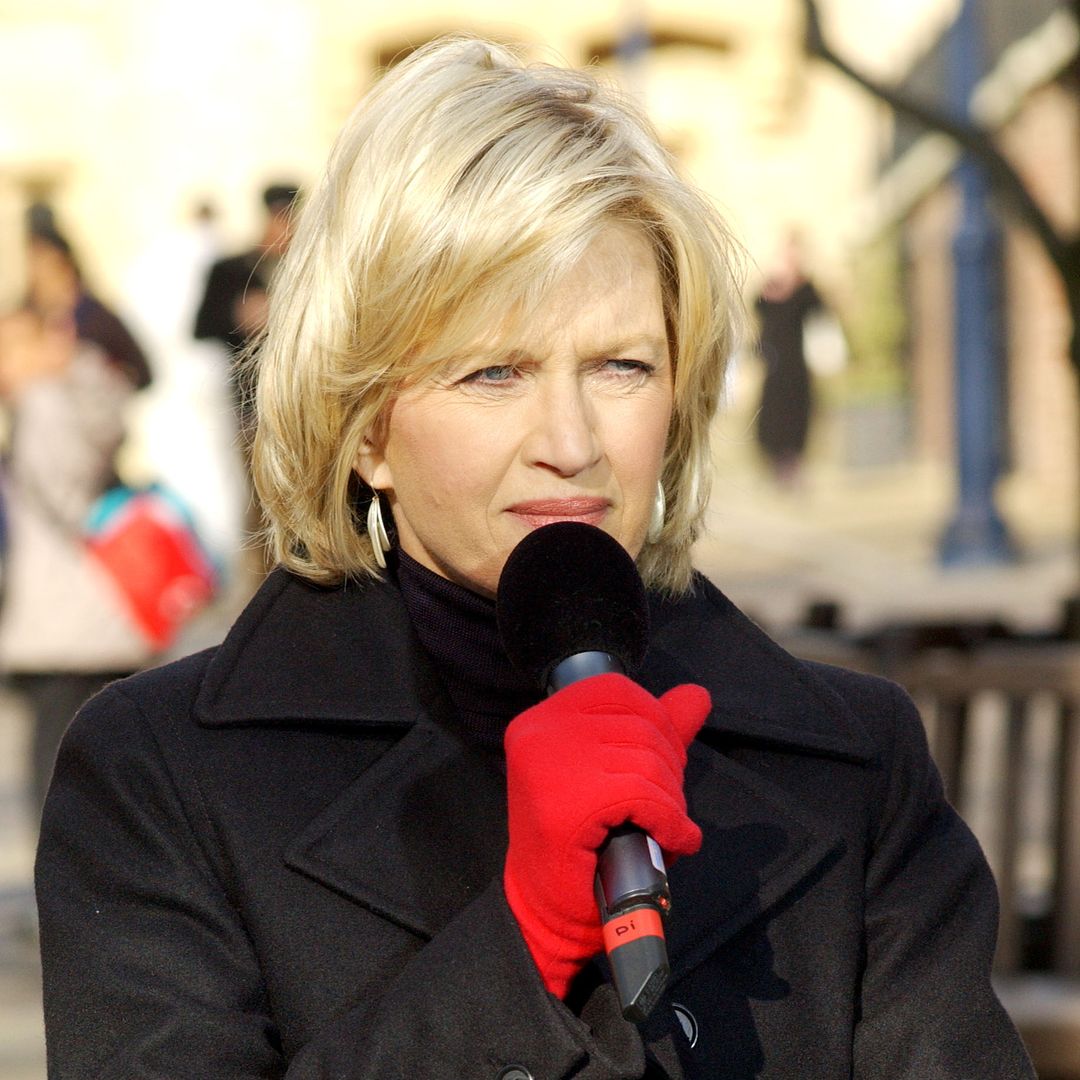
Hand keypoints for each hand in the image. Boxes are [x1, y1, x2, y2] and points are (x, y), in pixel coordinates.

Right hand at [503, 673, 709, 997]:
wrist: (546, 910)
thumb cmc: (579, 844)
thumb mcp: (615, 770)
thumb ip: (653, 729)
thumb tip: (697, 696)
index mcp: (543, 719)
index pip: (618, 692)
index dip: (657, 724)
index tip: (662, 764)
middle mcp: (540, 733)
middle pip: (640, 727)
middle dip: (669, 770)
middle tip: (664, 807)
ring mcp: (550, 766)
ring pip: (647, 764)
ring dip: (671, 802)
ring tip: (663, 826)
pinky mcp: (566, 806)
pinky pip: (645, 798)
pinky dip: (671, 823)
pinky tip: (673, 840)